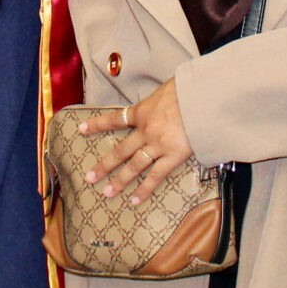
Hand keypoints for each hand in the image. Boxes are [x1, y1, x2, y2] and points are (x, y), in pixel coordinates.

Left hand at [76, 80, 194, 203]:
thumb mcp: (167, 88)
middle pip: (121, 150)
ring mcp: (158, 145)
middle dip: (105, 165)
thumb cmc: (188, 88)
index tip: (82, 129)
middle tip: (90, 177)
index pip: (115, 119)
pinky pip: (156, 175)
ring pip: (135, 166)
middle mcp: (146, 131)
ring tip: (108, 192)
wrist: (204, 99)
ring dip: (120, 180)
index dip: (97, 124)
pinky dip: (145, 189)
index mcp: (143, 111)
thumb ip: (159, 99)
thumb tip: (161, 99)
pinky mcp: (173, 156)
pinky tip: (135, 199)